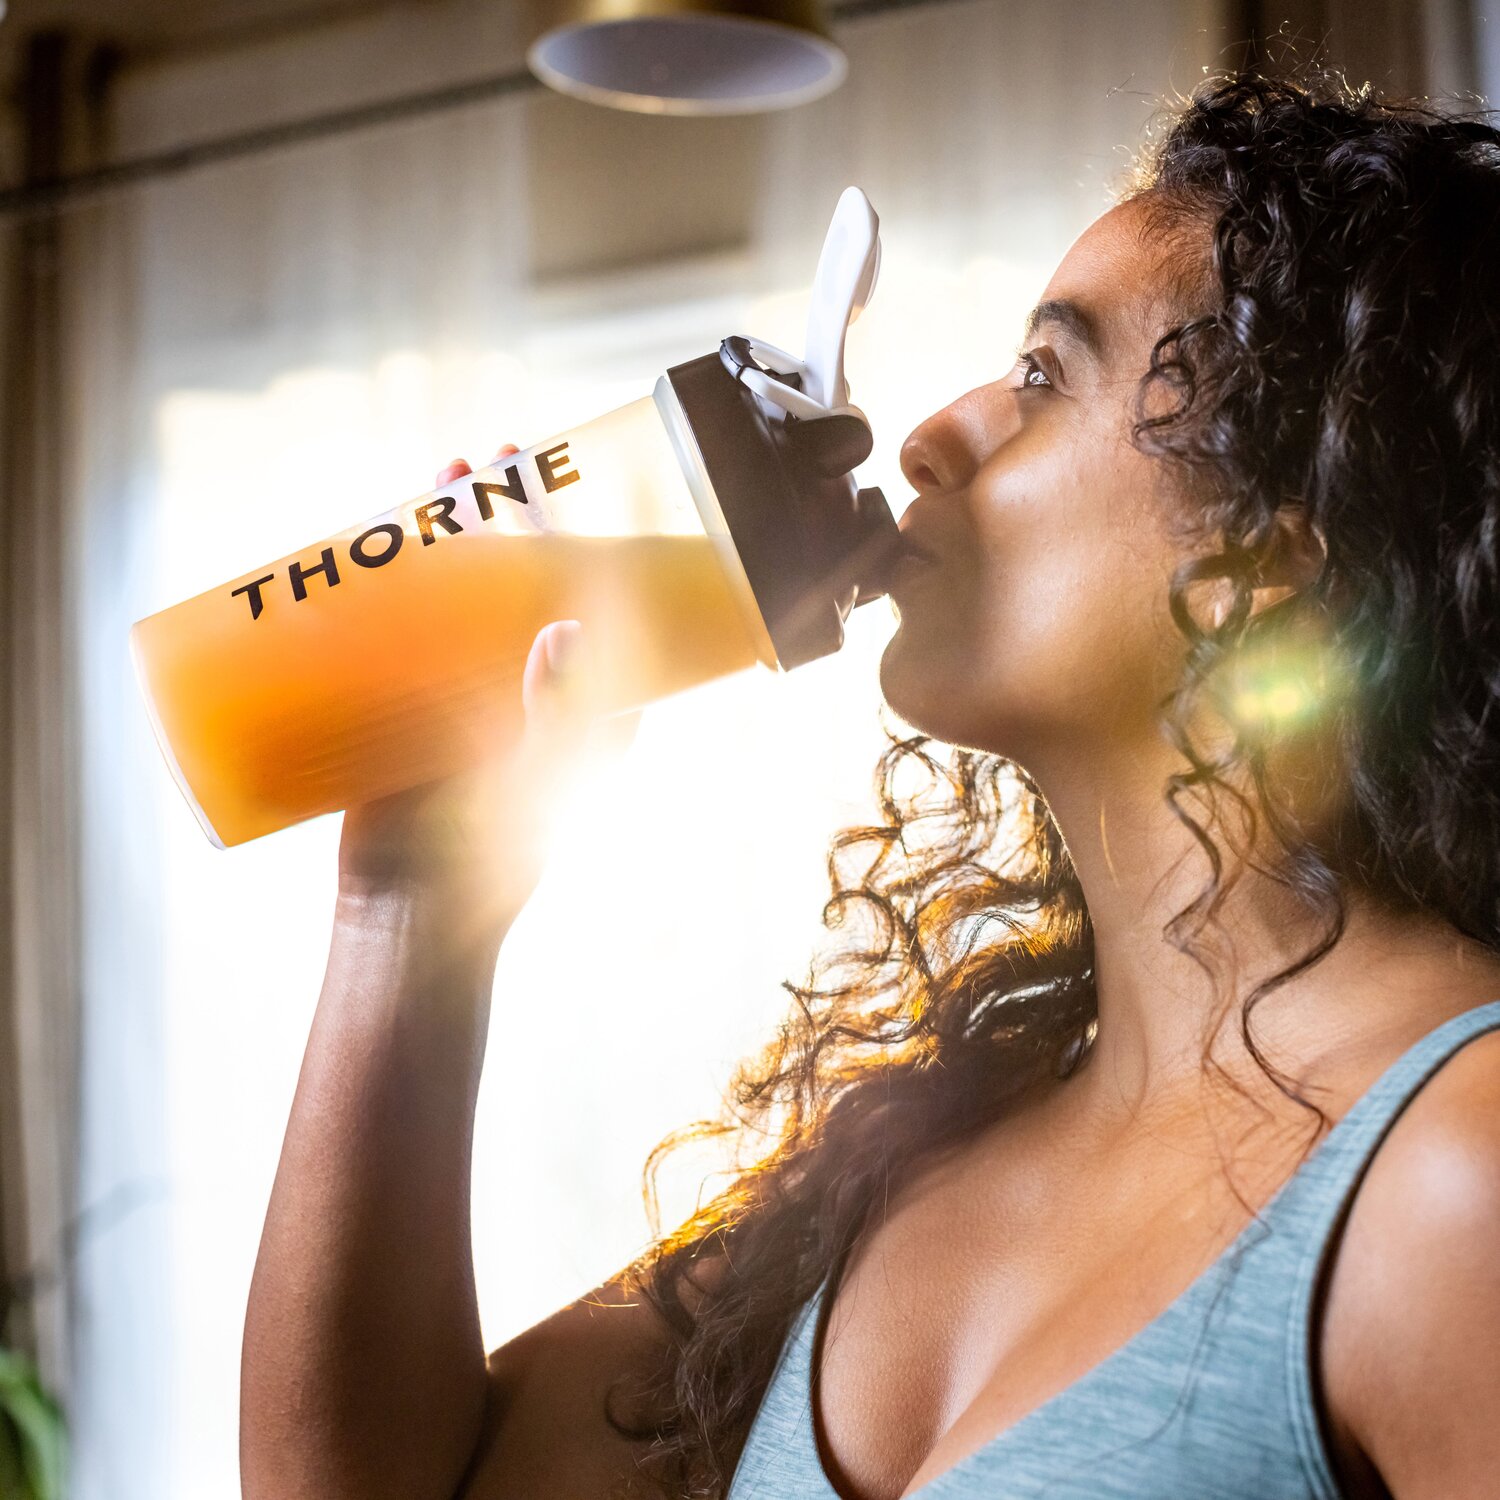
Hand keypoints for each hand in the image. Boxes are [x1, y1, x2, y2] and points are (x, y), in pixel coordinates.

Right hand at [336, 445, 639, 945]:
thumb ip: (558, 714)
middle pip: (519, 585)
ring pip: (459, 600)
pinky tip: (368, 547)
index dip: (578, 538)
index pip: (593, 602)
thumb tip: (564, 629)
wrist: (409, 921)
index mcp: (586, 706)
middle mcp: (531, 693)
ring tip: (426, 484)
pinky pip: (402, 635)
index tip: (557, 484)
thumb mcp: (533, 783)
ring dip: (444, 538)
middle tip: (479, 463)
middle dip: (502, 519)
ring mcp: (467, 699)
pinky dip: (389, 588)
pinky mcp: (410, 712)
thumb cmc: (490, 864)